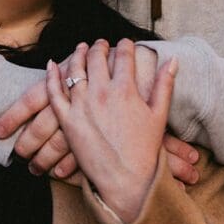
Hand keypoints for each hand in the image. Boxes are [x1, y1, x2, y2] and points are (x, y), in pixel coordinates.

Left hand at [0, 43, 195, 183]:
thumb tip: (172, 59)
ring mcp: (82, 106)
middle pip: (97, 58)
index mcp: (125, 90)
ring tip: (81, 48)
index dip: (126, 45)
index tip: (126, 42)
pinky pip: (54, 93)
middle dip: (100, 46)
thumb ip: (165, 84)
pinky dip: (51, 76)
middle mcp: (101, 93)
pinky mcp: (67, 121)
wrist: (125, 180)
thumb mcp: (159, 115)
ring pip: (75, 69)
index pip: (124, 56)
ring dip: (78, 54)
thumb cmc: (145, 149)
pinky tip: (52, 64)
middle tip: (102, 44)